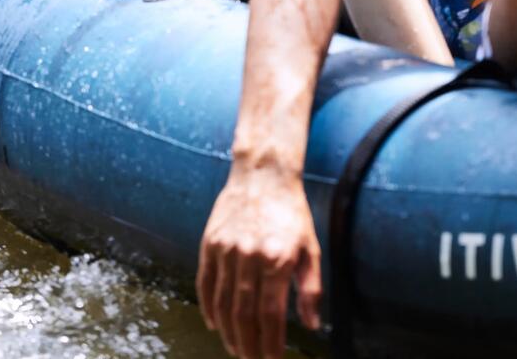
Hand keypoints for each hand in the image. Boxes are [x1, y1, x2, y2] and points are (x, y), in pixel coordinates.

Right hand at [198, 161, 323, 358]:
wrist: (263, 176)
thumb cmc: (292, 213)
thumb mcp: (311, 249)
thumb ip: (311, 289)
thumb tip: (312, 325)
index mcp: (278, 260)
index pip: (271, 314)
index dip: (270, 342)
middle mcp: (249, 257)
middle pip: (244, 313)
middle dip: (247, 343)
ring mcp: (226, 251)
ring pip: (223, 303)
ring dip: (228, 331)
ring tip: (235, 349)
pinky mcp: (210, 244)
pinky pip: (205, 284)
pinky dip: (208, 308)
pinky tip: (215, 324)